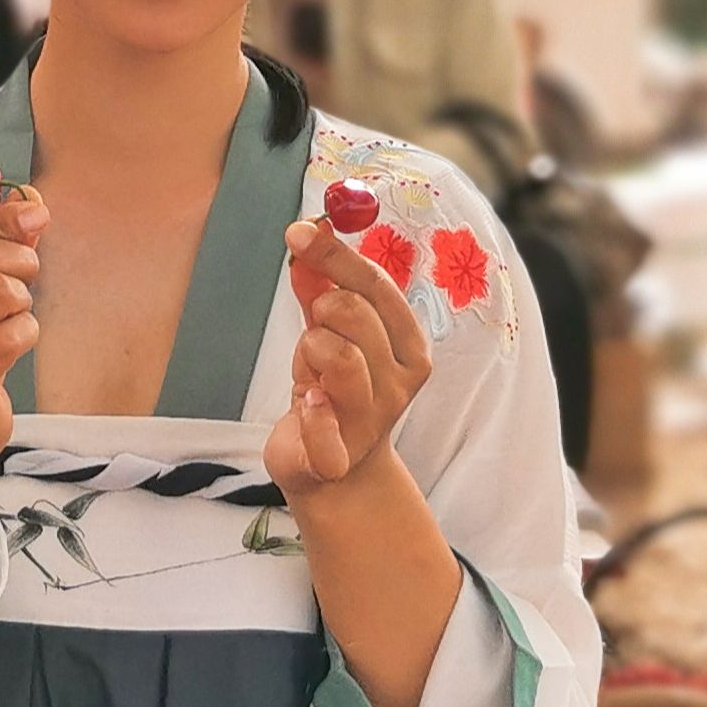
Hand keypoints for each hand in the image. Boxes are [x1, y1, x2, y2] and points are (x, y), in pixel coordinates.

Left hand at [265, 219, 435, 501]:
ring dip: (309, 352)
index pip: (376, 285)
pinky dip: (307, 410)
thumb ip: (319, 288)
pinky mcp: (338, 455)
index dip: (335, 254)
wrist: (335, 475)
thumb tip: (307, 238)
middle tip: (314, 328)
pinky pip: (319, 417)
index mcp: (409, 345)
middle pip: (354, 312)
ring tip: (310, 374)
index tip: (298, 231)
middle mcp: (400, 381)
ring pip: (335, 353)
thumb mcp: (328, 333)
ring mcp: (372, 419)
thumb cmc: (335, 392)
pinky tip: (307, 408)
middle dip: (321, 308)